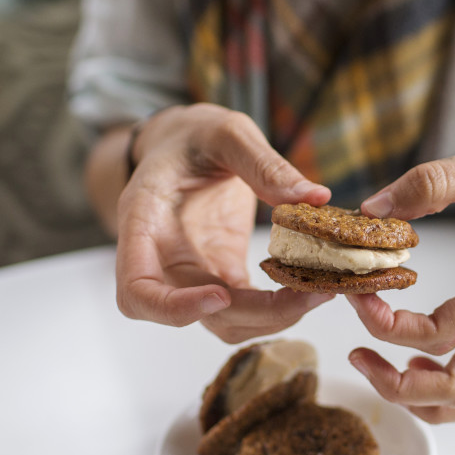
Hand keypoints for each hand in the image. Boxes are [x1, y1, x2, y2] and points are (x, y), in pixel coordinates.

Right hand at [115, 103, 333, 341]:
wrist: (189, 143)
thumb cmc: (196, 135)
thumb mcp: (228, 133)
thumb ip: (264, 164)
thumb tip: (313, 197)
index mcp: (143, 220)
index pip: (136, 288)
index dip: (173, 307)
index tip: (221, 296)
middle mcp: (161, 257)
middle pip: (188, 315)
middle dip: (251, 315)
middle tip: (308, 295)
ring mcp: (191, 272)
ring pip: (221, 321)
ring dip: (269, 319)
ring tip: (317, 291)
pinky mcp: (220, 274)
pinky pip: (245, 308)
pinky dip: (277, 307)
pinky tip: (311, 286)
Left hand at [346, 126, 454, 421]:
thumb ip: (432, 183)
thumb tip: (373, 208)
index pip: (447, 332)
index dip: (392, 327)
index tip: (360, 300)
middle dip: (403, 386)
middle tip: (357, 355)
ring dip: (428, 399)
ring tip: (385, 371)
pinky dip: (453, 389)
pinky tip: (421, 361)